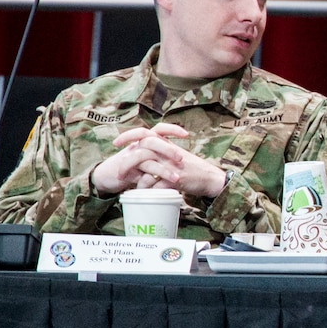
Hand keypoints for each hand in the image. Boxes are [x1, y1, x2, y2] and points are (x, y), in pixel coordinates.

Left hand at [91, 123, 227, 198]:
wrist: (211, 179)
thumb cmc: (192, 169)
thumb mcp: (176, 155)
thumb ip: (160, 152)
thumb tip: (140, 154)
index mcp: (166, 143)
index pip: (143, 132)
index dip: (127, 135)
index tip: (116, 143)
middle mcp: (167, 151)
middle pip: (140, 151)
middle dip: (126, 164)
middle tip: (119, 174)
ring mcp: (171, 164)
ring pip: (146, 169)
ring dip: (137, 181)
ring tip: (133, 189)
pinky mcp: (176, 178)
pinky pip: (156, 184)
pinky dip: (149, 191)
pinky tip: (147, 196)